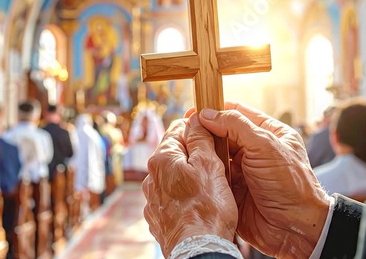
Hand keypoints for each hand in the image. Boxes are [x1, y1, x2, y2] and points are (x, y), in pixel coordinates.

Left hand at [142, 115, 237, 257]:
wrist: (198, 249)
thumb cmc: (207, 208)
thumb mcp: (209, 165)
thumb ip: (200, 138)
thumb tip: (195, 118)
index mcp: (161, 159)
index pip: (177, 129)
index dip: (196, 128)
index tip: (210, 133)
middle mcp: (150, 177)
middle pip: (174, 153)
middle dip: (193, 154)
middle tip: (215, 162)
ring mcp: (151, 199)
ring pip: (172, 177)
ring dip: (187, 176)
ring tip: (208, 187)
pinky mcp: (157, 217)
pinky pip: (170, 198)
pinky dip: (182, 196)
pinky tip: (197, 204)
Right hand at [195, 102, 330, 257]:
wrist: (294, 228)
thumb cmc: (290, 184)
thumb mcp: (265, 146)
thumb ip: (235, 126)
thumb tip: (207, 114)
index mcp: (268, 133)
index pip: (237, 113)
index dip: (215, 110)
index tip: (194, 112)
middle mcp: (254, 149)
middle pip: (222, 133)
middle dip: (205, 132)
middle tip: (184, 131)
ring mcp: (242, 170)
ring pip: (215, 154)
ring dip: (202, 151)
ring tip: (185, 149)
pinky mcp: (232, 189)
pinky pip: (212, 174)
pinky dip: (202, 171)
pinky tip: (190, 167)